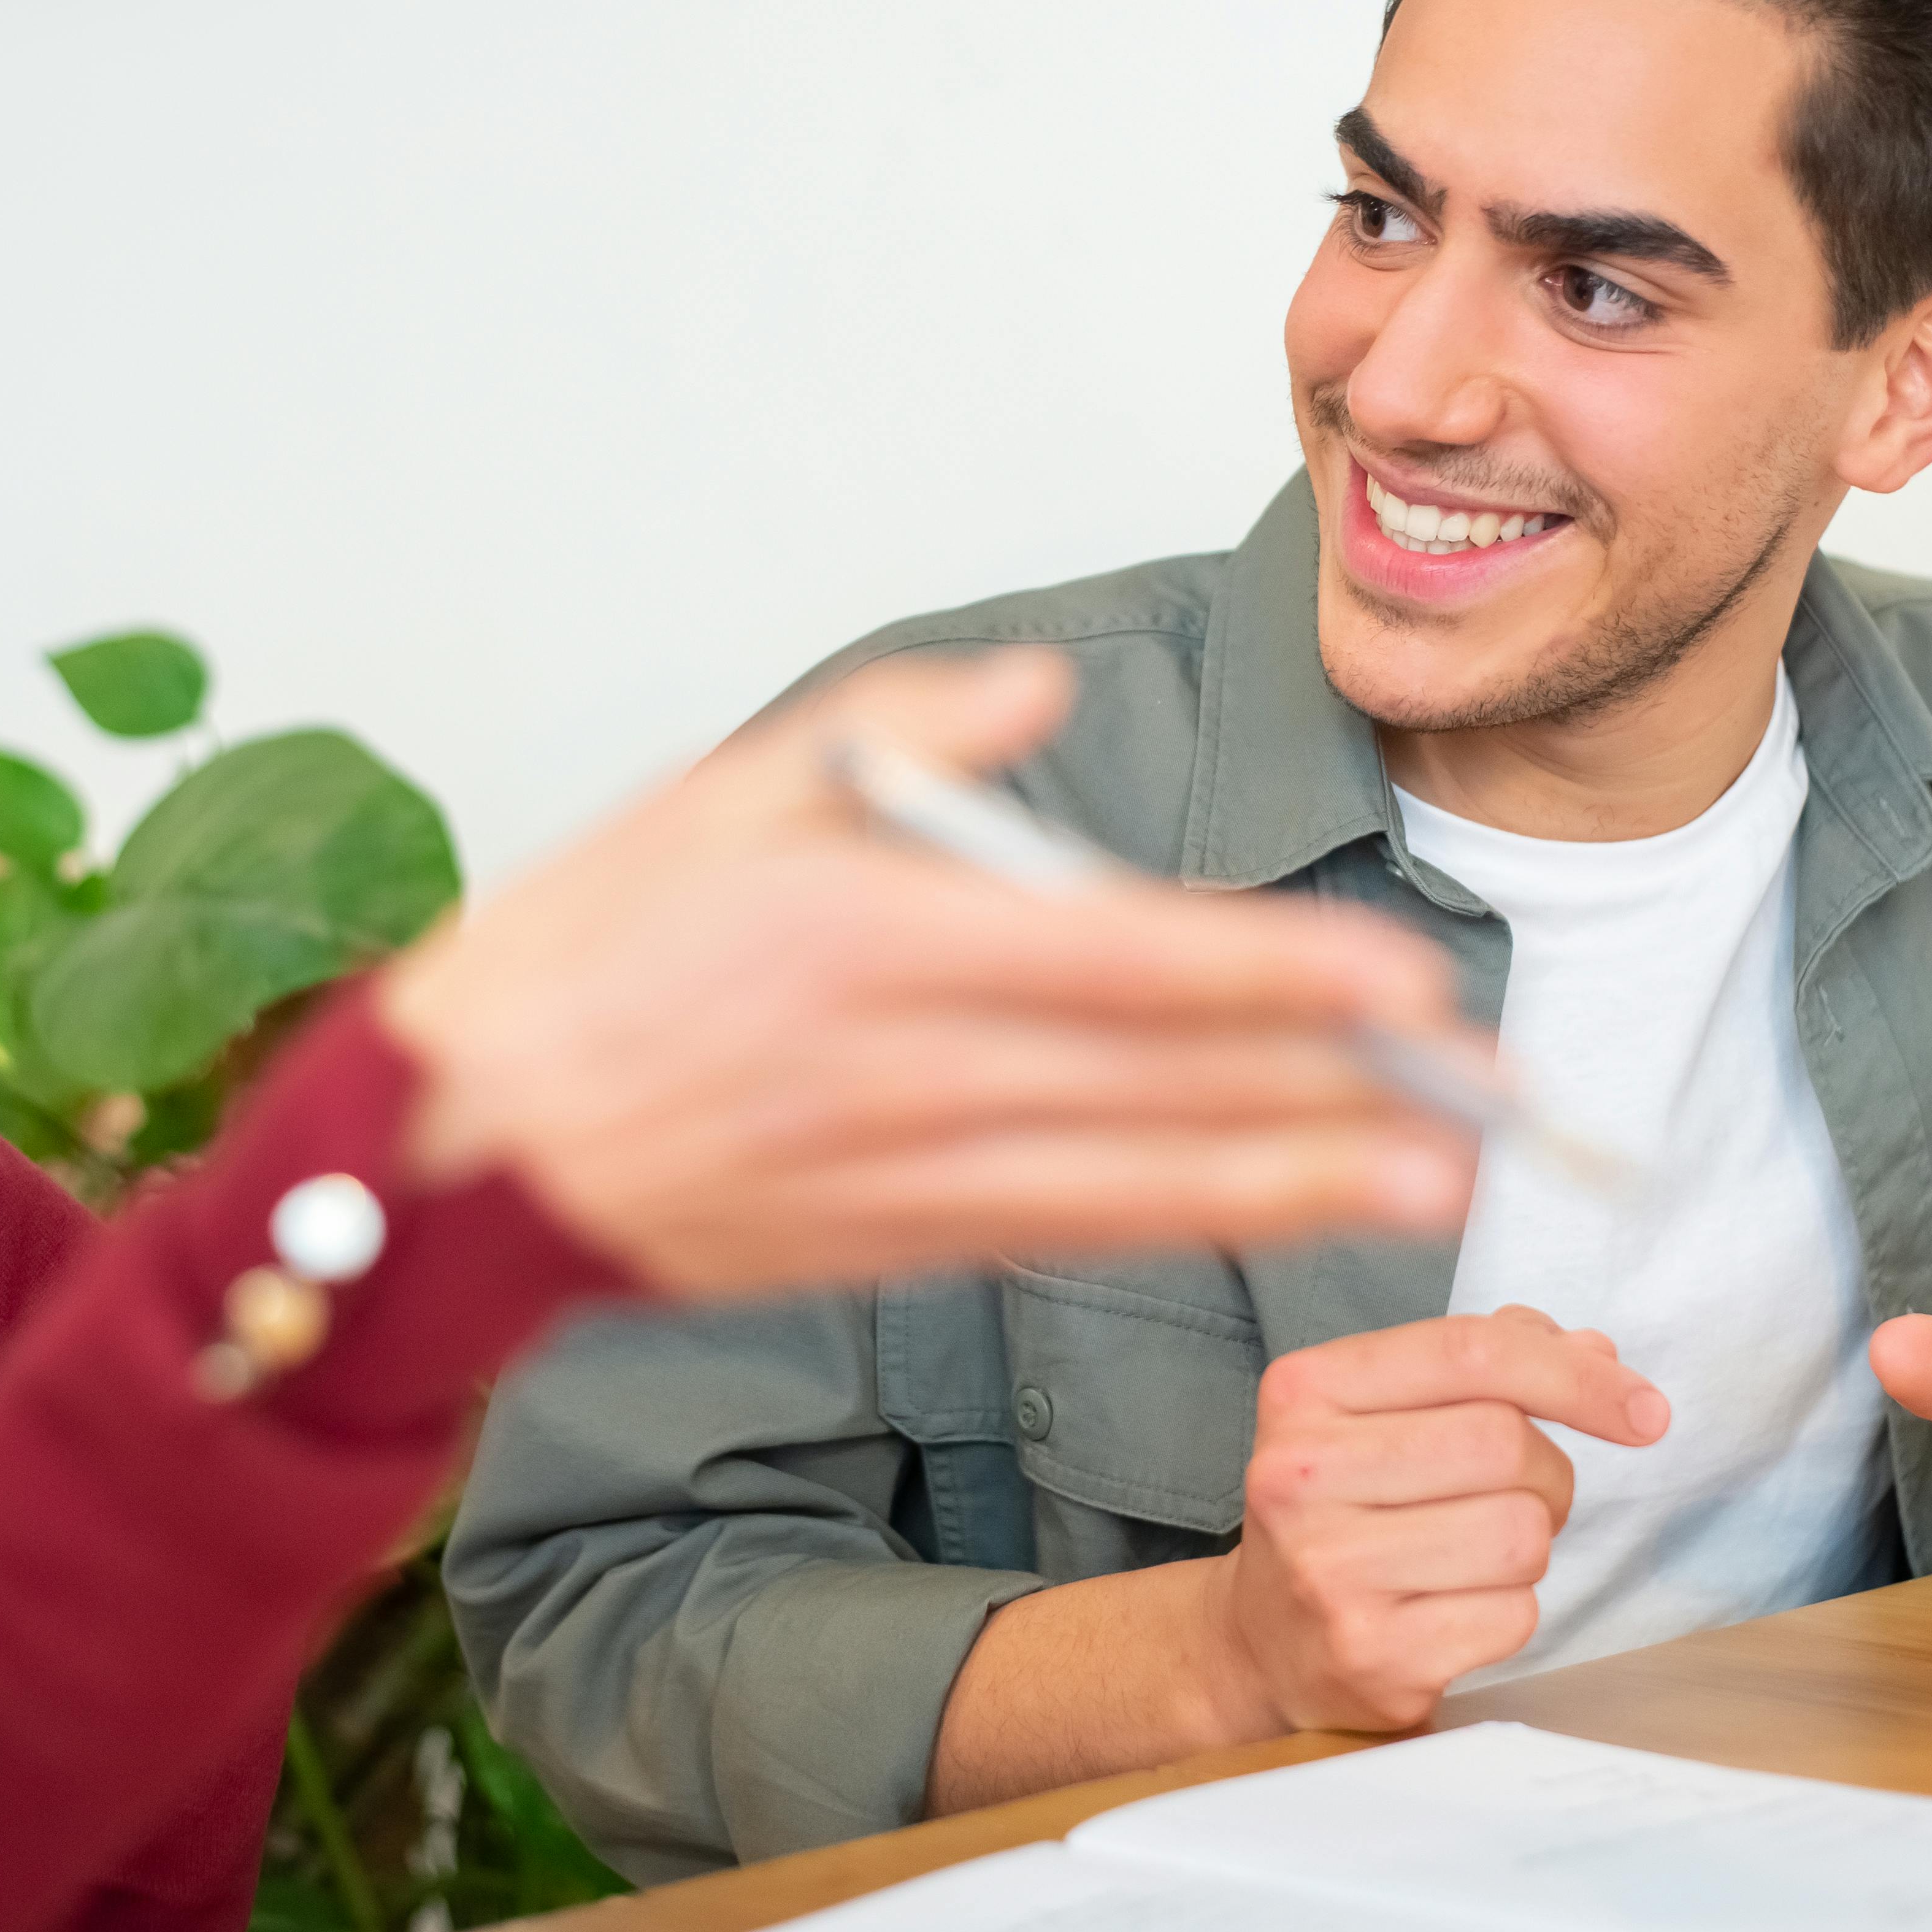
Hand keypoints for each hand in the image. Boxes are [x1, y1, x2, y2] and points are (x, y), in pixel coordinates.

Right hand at [371, 650, 1476, 1293]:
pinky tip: (1261, 1218)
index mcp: (867, 929)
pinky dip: (1170, 1228)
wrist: (453, 1150)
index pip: (1119, 957)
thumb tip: (1044, 687)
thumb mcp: (724, 786)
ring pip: (1129, 1180)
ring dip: (1285, 1184)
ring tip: (1422, 1187)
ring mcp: (891, 1169)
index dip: (1271, 979)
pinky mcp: (876, 1244)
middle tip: (1478, 1101)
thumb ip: (904, 730)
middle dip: (1329, 1092)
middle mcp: (898, 1061)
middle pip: (1154, 1081)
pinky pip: (1054, 1235)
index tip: (1398, 984)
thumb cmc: (581, 951)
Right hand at [1202, 1307, 1668, 1733]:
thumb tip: (1598, 1353)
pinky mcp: (1370, 1655)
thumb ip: (1484, 1368)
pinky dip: (1509, 1611)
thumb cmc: (1343, 1506)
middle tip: (1520, 1496)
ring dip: (1529, 1544)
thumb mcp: (1383, 1412)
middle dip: (1547, 1473)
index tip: (1644, 1409)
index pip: (1471, 1352)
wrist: (1260, 1639)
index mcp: (1304, 1391)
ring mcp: (1329, 1571)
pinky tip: (1454, 1608)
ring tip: (1475, 1554)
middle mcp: (1300, 1475)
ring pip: (1521, 1534)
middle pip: (1505, 1443)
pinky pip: (1513, 1616)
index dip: (1576, 1375)